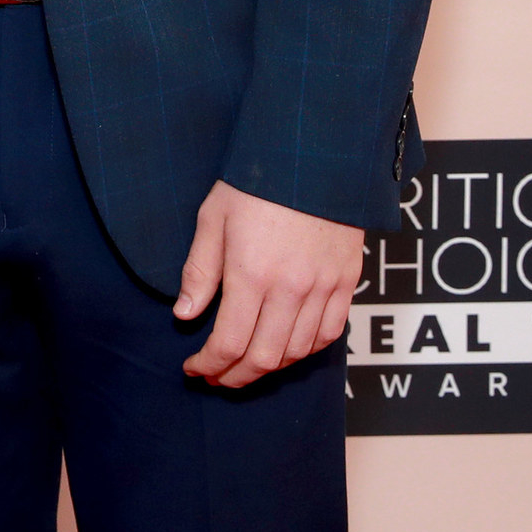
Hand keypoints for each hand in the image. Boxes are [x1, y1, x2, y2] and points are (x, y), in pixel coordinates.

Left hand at [175, 180, 364, 387]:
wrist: (313, 154)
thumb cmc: (256, 181)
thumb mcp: (213, 218)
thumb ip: (199, 272)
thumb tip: (184, 315)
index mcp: (252, 273)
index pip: (229, 342)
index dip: (209, 365)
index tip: (193, 367)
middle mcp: (291, 288)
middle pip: (264, 357)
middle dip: (235, 376)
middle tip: (216, 377)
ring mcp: (323, 287)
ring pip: (297, 352)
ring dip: (269, 368)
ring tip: (246, 365)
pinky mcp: (346, 282)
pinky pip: (330, 334)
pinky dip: (306, 350)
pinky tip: (287, 349)